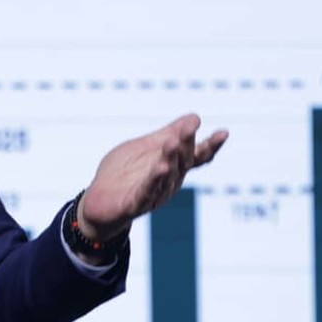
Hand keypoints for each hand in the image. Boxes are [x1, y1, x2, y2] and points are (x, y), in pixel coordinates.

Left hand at [77, 114, 227, 240]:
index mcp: (172, 166)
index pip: (195, 156)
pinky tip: (160, 169)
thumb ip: (169, 134)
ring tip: (172, 143)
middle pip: (181, 162)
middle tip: (189, 127)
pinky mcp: (135, 204)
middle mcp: (168, 182)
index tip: (223, 133)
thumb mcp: (145, 147)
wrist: (97, 202)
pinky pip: (147, 192)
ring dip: (170, 160)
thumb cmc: (123, 173)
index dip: (210, 146)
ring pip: (166, 177)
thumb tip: (195, 117)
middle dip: (185, 144)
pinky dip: (154, 181)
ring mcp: (154, 194)